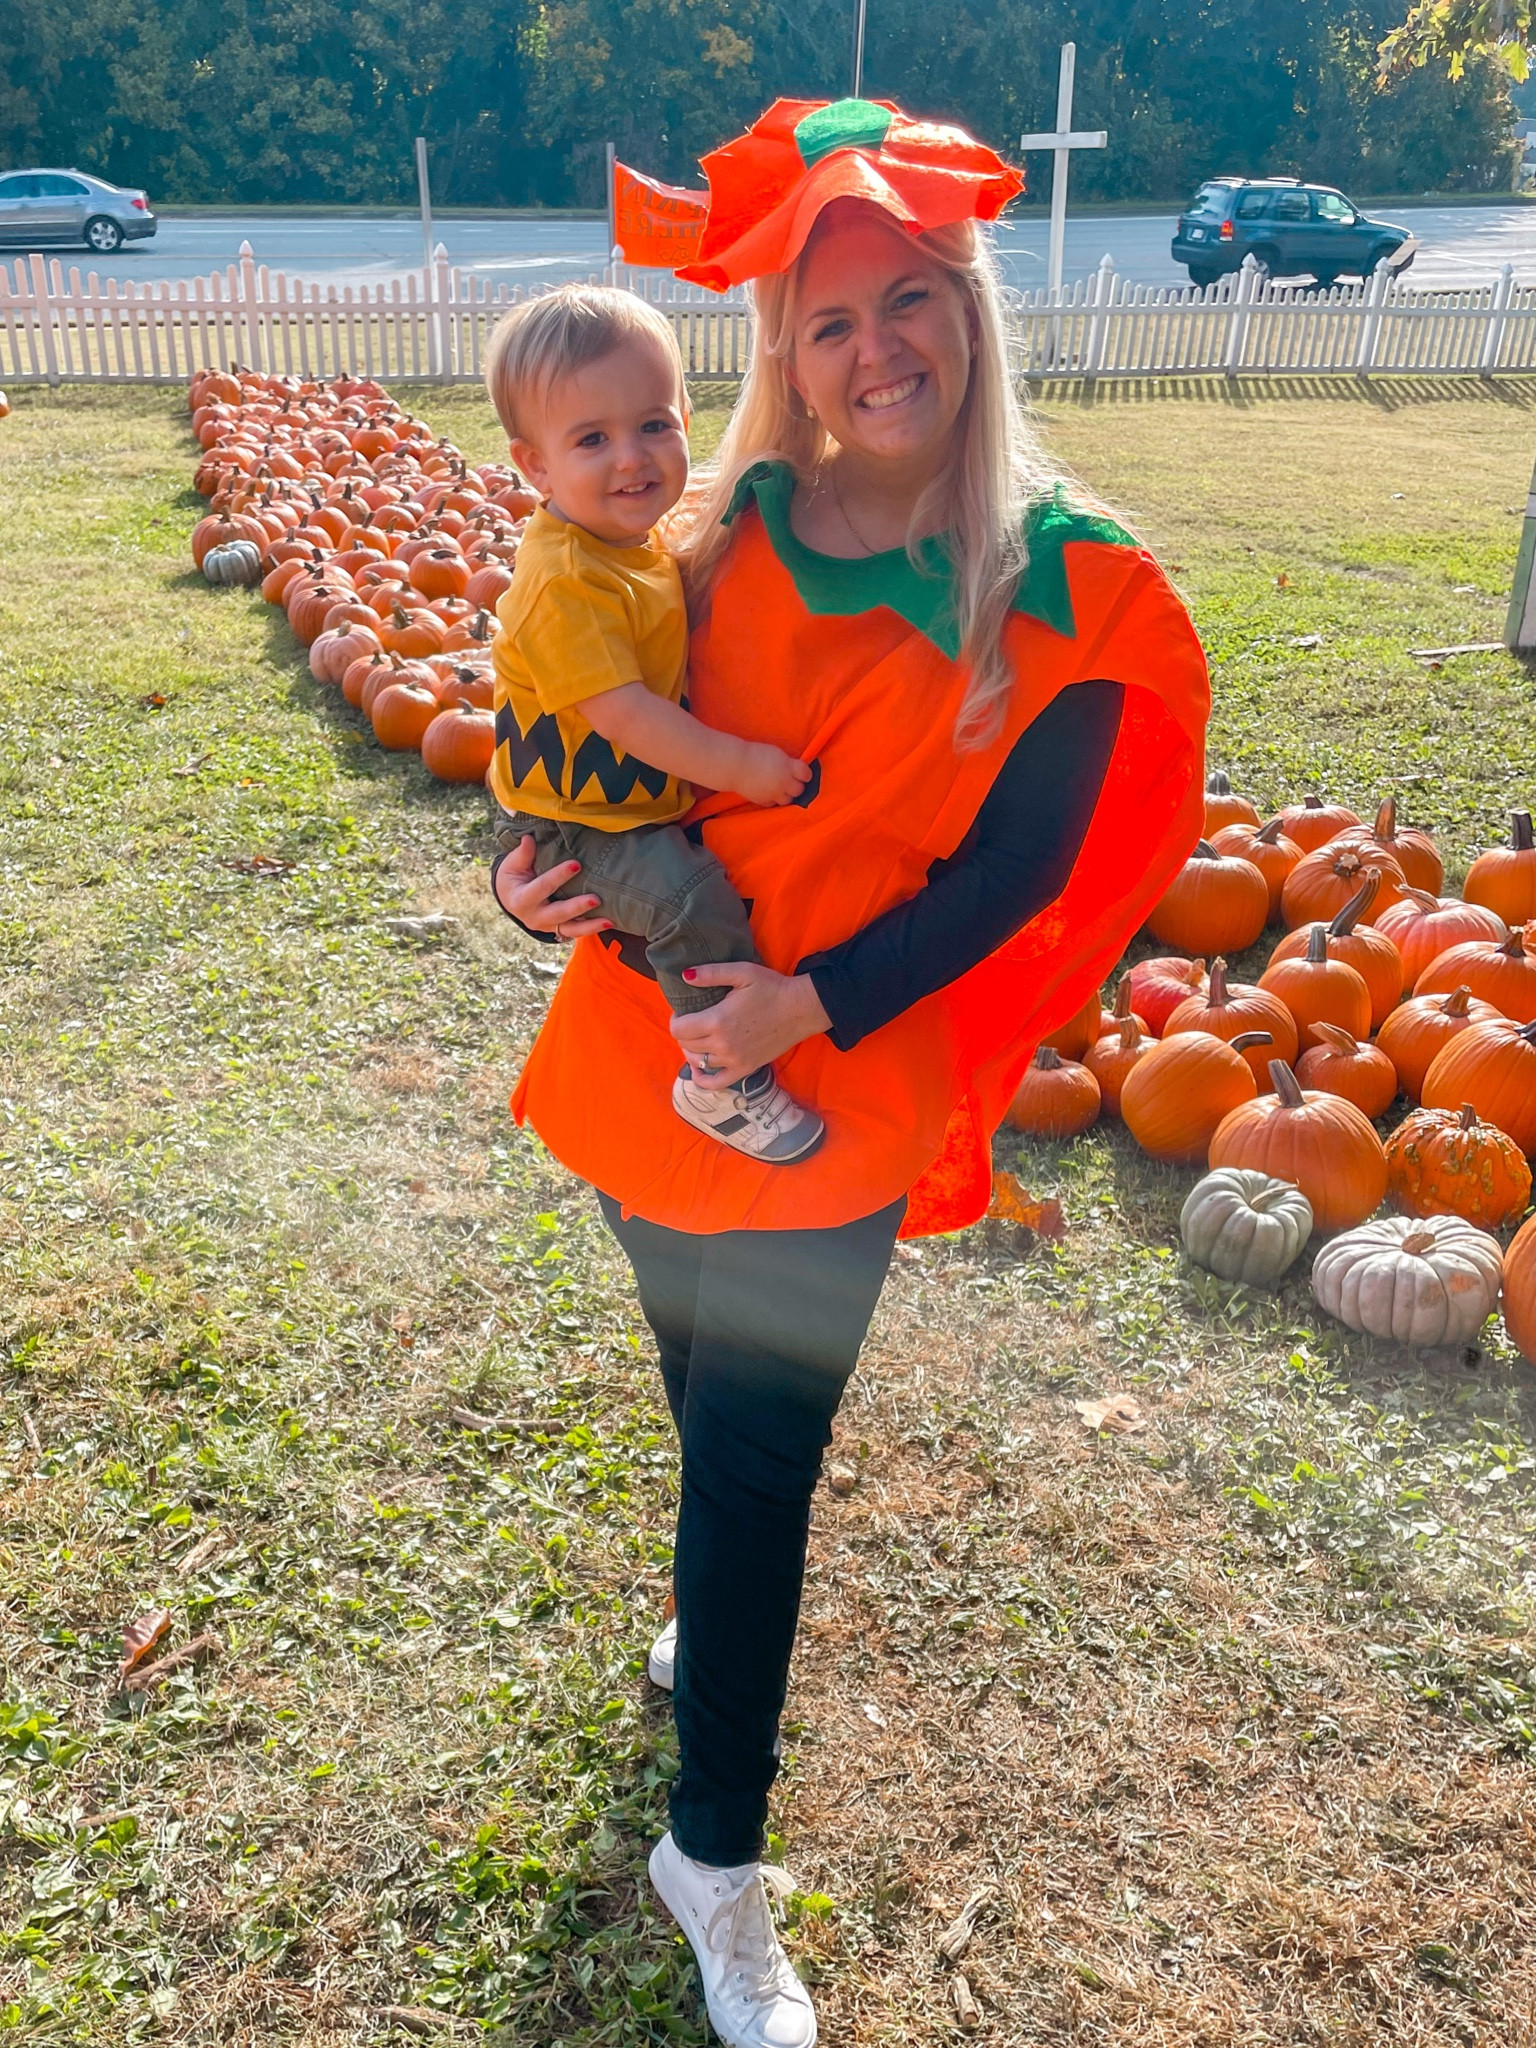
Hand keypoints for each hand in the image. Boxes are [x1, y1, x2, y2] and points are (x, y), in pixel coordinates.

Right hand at [492, 835, 612, 940]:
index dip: (559, 876)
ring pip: (570, 929)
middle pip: (558, 913)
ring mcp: (548, 926)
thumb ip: (522, 854)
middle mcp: (535, 917)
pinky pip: (576, 932)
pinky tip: (608, 923)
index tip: (577, 864)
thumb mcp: (513, 865)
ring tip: (608, 920)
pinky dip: (592, 928)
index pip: (542, 887)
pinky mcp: (558, 929)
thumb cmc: (514, 877)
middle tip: (596, 899)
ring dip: (590, 925)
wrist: (510, 899)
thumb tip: (529, 838)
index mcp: (521, 900)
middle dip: (577, 907)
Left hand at [670, 963, 830, 1087]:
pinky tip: (700, 1068)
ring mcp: (734, 1060)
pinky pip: (716, 1083)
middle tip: (692, 1021)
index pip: (678, 1029)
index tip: (683, 1011)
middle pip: (686, 1044)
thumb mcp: (741, 972)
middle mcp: (722, 1044)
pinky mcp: (745, 1069)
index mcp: (717, 1020)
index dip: (675, 1019)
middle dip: (683, 1032)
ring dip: (691, 1050)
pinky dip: (703, 1079)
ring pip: (697, 1062)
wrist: (800, 1009)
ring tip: (698, 1038)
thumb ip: (711, 973)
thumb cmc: (772, 988)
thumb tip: (685, 975)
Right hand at [730, 742, 811, 807]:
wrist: (735, 765)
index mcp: (788, 767)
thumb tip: (795, 770)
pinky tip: (768, 792)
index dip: (805, 774)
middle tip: (791, 781)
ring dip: (786, 795)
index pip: (806, 774)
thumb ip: (787, 763)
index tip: (802, 773)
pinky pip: (773, 804)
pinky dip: (773, 799)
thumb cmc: (754, 754)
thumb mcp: (776, 754)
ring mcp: (774, 793)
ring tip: (780, 789)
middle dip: (796, 785)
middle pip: (799, 789)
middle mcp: (784, 782)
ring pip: (788, 800)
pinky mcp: (763, 801)